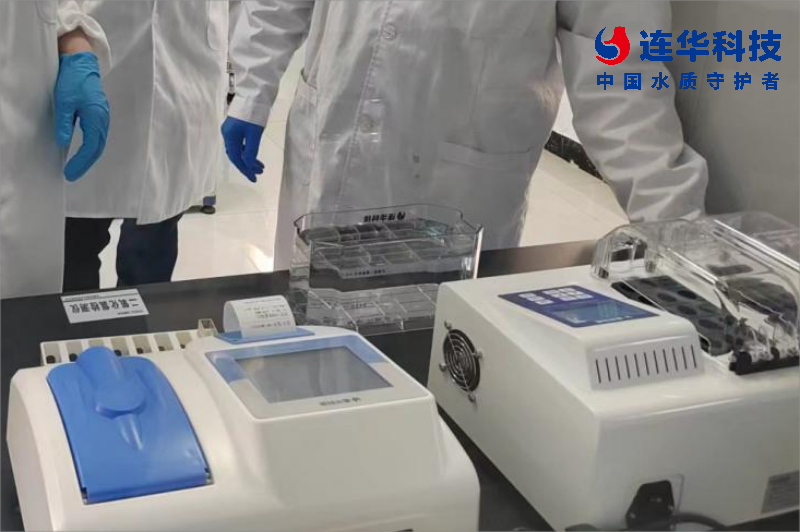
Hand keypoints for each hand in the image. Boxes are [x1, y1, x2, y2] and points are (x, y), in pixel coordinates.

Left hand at [54, 52, 109, 181]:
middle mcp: (103, 120)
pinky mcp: (101, 114)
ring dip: (90, 157)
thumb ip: (64, 124)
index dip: (80, 162)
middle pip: (98, 148)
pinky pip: (99, 136)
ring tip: (77, 166)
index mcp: (96, 118)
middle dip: (86, 164)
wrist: (82, 63)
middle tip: (72, 174)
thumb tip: (63, 143)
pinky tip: (83, 151)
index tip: (69, 173)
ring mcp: (104, 117)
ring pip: (100, 143)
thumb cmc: (72, 80)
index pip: (90, 147)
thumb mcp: (63, 102)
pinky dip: (92, 147)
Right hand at [221, 116, 264, 182]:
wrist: (255, 93)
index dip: (245, 169)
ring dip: (248, 158)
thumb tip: (248, 166)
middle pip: (236, 154)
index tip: (254, 178)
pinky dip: (247, 149)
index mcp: (229, 136)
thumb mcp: (254, 134)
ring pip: (238, 149)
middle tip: (260, 172)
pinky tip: (254, 153)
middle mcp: (227, 134)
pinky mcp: (236, 125)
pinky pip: (240, 142)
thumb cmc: (254, 113)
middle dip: (247, 165)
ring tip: (260, 165)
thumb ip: (250, 151)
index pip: (236, 158)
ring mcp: (231, 129)